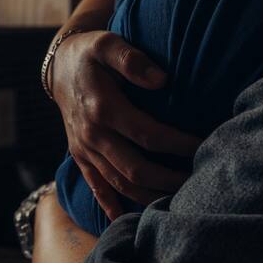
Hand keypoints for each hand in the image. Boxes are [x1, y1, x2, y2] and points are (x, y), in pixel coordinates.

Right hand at [51, 30, 200, 220]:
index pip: (148, 135)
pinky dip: (112, 205)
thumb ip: (132, 60)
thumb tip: (161, 80)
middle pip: (135, 169)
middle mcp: (92, 135)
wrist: (58, 66)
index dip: (178, 144)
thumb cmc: (91, 53)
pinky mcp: (80, 157)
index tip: (203, 146)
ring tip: (180, 200)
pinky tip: (129, 219)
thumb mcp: (107, 44)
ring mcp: (84, 150)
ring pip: (119, 184)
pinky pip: (96, 186)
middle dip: (169, 180)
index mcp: (103, 109)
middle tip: (198, 182)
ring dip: (150, 196)